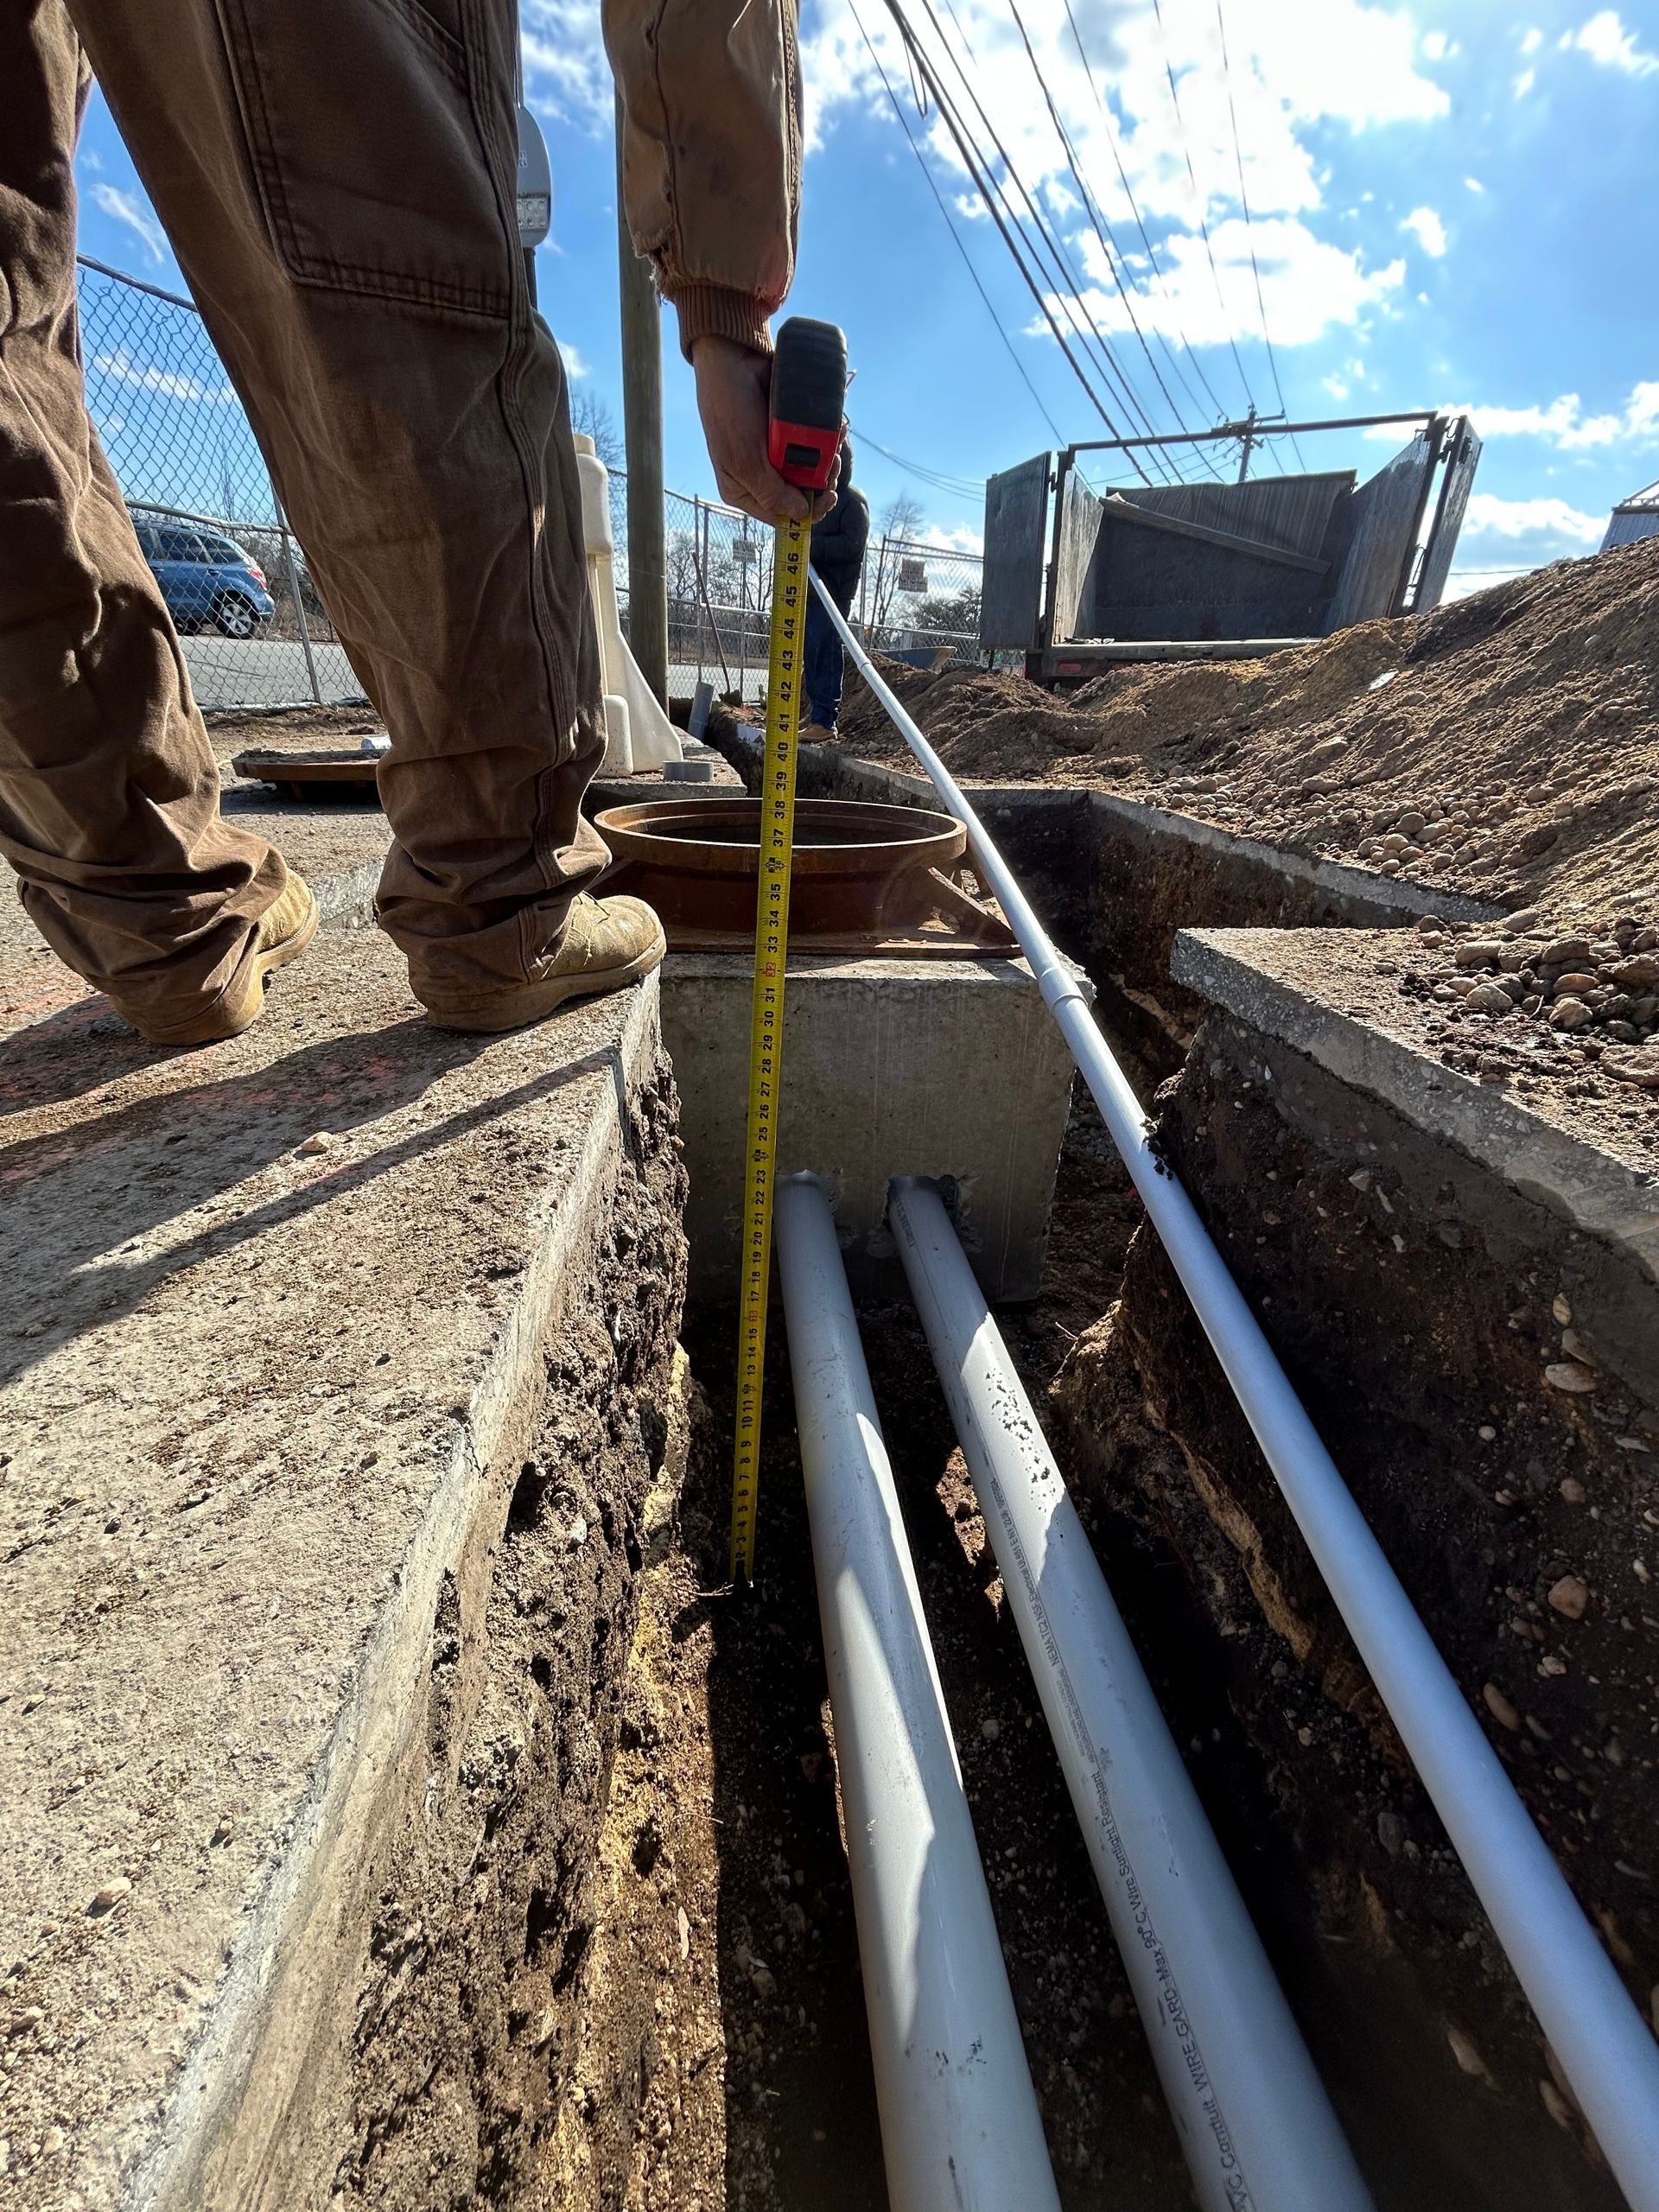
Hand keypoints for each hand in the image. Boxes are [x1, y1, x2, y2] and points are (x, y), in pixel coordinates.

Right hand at [690, 335, 838, 525]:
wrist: (734, 359)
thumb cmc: (729, 411)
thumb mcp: (745, 461)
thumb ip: (771, 493)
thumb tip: (803, 514)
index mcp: (743, 490)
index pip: (781, 516)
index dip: (808, 511)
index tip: (828, 496)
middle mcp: (761, 476)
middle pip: (801, 495)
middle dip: (822, 482)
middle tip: (833, 464)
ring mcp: (777, 453)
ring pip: (813, 470)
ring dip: (830, 459)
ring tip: (835, 443)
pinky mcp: (790, 432)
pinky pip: (815, 443)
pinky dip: (829, 438)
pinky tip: (837, 430)